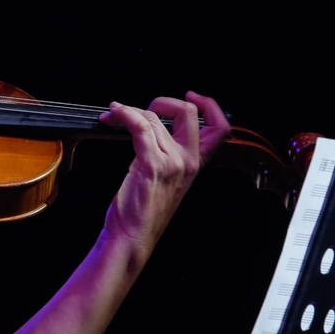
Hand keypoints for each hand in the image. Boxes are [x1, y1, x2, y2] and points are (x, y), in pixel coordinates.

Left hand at [98, 91, 229, 252]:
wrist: (131, 236)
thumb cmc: (142, 211)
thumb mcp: (166, 180)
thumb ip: (169, 155)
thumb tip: (153, 126)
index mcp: (195, 164)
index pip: (220, 128)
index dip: (209, 105)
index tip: (192, 97)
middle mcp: (188, 162)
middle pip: (189, 113)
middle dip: (163, 101)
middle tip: (143, 110)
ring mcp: (171, 163)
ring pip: (153, 118)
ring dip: (129, 111)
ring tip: (114, 117)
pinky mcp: (151, 164)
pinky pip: (139, 126)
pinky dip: (124, 114)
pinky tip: (114, 115)